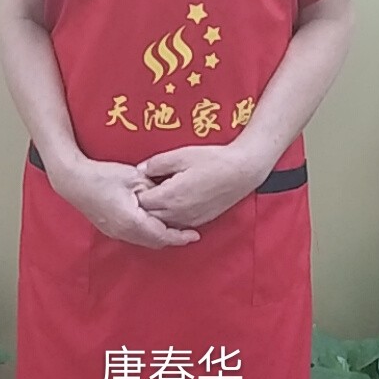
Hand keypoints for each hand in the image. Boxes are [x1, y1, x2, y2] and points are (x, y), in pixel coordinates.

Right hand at [50, 156, 200, 249]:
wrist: (73, 180)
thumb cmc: (103, 176)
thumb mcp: (135, 177)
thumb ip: (155, 189)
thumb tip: (168, 196)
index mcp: (133, 221)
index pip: (163, 235)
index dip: (180, 236)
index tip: (195, 235)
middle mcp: (124, 233)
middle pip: (155, 242)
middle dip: (173, 238)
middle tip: (189, 232)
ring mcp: (116, 232)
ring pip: (145, 240)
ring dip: (160, 236)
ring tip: (175, 227)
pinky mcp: (110, 228)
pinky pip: (135, 236)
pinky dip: (148, 232)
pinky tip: (154, 222)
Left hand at [133, 143, 265, 228]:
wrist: (242, 171)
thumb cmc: (213, 160)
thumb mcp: (181, 155)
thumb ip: (157, 163)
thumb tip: (140, 170)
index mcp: (170, 196)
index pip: (142, 202)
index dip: (136, 192)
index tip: (137, 182)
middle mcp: (178, 213)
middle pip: (150, 216)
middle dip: (144, 205)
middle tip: (143, 189)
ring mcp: (190, 219)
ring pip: (163, 223)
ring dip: (156, 213)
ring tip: (158, 195)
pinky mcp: (200, 221)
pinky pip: (178, 224)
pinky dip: (170, 217)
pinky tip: (173, 203)